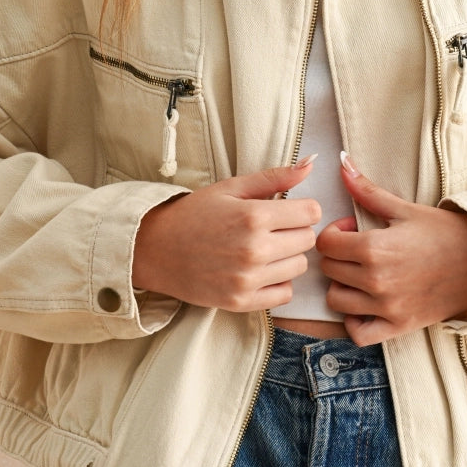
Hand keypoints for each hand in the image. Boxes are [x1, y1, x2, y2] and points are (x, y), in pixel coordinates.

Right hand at [132, 157, 320, 310]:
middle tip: (273, 229)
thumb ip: (273, 177)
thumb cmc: (193, 214)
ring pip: (300, 267)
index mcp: (253, 216)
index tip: (289, 210)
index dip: (303, 208)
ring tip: (264, 249)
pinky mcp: (242, 302)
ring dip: (288, 257)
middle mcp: (254, 249)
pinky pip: (285, 293)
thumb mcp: (231, 187)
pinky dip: (278, 282)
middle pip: (308, 240)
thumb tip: (311, 164)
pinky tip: (260, 271)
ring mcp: (248, 279)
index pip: (312, 213)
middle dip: (296, 231)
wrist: (155, 249)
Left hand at [315, 152, 466, 345]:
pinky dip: (354, 322)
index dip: (334, 232)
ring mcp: (386, 307)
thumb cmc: (445, 233)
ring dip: (342, 286)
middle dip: (337, 256)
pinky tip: (365, 305)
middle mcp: (375, 280)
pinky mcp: (398, 326)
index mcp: (374, 248)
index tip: (351, 229)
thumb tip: (342, 162)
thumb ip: (367, 190)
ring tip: (360, 275)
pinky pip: (358, 333)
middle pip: (328, 270)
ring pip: (337, 301)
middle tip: (358, 249)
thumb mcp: (405, 209)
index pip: (325, 243)